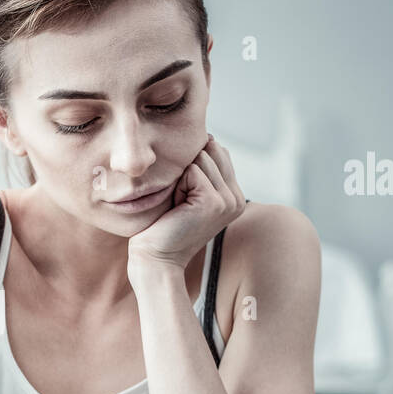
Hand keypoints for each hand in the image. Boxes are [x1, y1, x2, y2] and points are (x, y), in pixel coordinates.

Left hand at [127, 133, 246, 274]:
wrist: (156, 258)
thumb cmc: (163, 226)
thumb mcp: (187, 193)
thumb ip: (201, 169)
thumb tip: (206, 135)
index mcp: (234, 196)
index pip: (219, 152)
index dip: (194, 164)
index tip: (184, 194)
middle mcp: (237, 199)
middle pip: (212, 151)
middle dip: (188, 169)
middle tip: (180, 201)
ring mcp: (228, 200)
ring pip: (202, 159)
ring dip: (181, 178)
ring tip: (178, 205)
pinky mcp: (214, 202)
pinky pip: (193, 171)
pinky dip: (178, 185)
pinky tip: (177, 208)